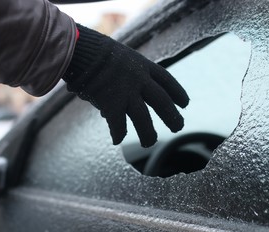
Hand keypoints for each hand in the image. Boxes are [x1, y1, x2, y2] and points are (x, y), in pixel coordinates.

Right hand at [63, 24, 188, 146]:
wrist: (82, 51)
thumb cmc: (95, 52)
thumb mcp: (118, 58)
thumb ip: (122, 78)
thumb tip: (112, 103)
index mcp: (143, 66)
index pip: (166, 80)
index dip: (177, 93)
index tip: (185, 104)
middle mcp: (139, 80)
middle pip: (162, 102)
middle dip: (172, 116)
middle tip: (178, 127)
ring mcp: (127, 93)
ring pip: (144, 119)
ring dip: (148, 134)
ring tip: (149, 143)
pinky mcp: (112, 104)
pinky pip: (119, 125)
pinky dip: (118, 134)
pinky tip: (117, 140)